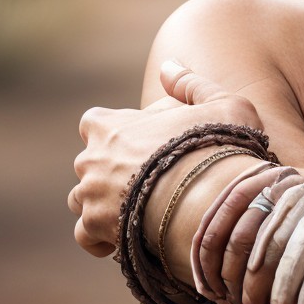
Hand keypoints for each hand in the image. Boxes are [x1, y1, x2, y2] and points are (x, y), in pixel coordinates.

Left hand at [68, 59, 262, 257]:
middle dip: (109, 172)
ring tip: (134, 212)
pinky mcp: (98, 228)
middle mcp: (92, 160)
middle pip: (89, 164)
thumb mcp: (220, 103)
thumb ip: (191, 84)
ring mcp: (91, 195)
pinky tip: (123, 238)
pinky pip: (87, 235)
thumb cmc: (215, 146)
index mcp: (111, 126)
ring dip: (101, 204)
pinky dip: (100, 237)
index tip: (134, 142)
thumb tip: (169, 65)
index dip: (111, 131)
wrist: (208, 196)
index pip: (94, 122)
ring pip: (82, 200)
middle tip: (145, 182)